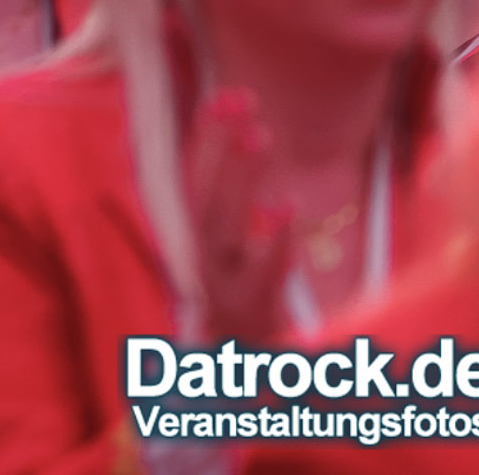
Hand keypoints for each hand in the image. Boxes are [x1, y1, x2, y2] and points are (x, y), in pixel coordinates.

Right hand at [189, 89, 292, 344]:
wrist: (242, 382)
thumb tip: (249, 133)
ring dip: (237, 180)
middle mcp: (196, 261)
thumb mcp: (233, 251)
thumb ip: (239, 199)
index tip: (226, 96)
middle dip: (218, 145)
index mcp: (193, 241)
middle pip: (200, 195)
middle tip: (241, 101)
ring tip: (261, 136)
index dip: (206, 136)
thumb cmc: (242, 306)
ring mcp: (219, 290)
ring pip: (219, 227)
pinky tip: (285, 210)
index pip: (192, 179)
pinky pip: (259, 277)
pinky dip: (270, 244)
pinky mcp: (250, 317)